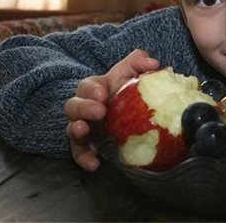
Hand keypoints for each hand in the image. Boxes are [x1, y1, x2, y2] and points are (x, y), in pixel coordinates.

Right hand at [64, 49, 159, 170]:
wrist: (132, 110)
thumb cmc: (127, 88)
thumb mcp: (132, 71)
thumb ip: (140, 61)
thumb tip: (153, 64)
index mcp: (94, 88)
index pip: (86, 86)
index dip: (92, 90)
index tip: (103, 93)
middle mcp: (84, 108)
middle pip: (73, 106)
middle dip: (84, 108)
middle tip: (100, 111)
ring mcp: (85, 128)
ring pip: (72, 129)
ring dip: (77, 130)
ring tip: (84, 131)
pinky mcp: (89, 145)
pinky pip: (80, 153)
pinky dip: (85, 158)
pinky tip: (95, 164)